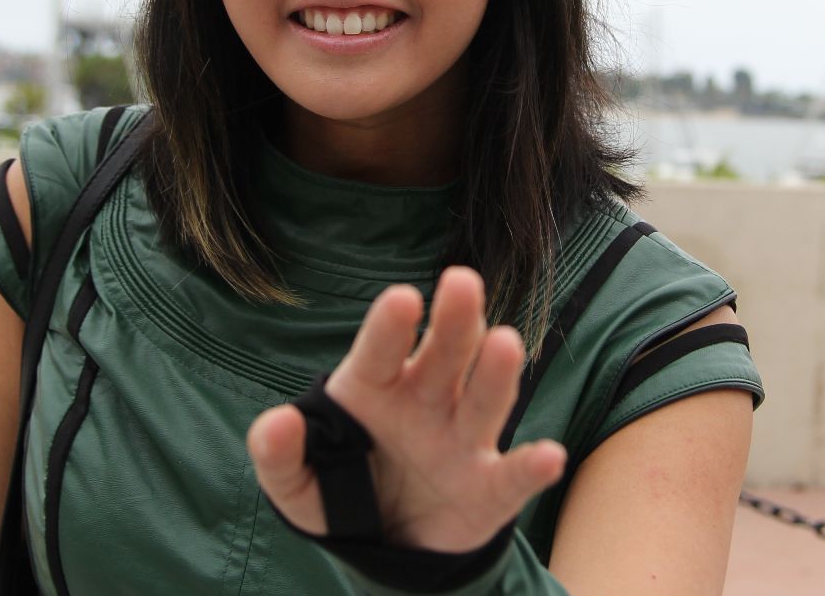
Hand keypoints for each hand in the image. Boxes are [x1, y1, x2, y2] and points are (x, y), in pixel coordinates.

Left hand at [247, 266, 566, 551]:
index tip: (402, 298)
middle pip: (445, 353)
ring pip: (484, 398)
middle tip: (461, 281)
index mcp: (375, 387)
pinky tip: (548, 456)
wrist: (386, 543)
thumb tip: (276, 423)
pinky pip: (513, 475)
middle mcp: (427, 399)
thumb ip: (278, 454)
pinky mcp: (490, 487)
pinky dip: (533, 467)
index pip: (381, 349)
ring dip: (496, 372)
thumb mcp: (295, 484)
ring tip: (506, 343)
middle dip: (454, 320)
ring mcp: (462, 439)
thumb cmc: (341, 491)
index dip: (390, 326)